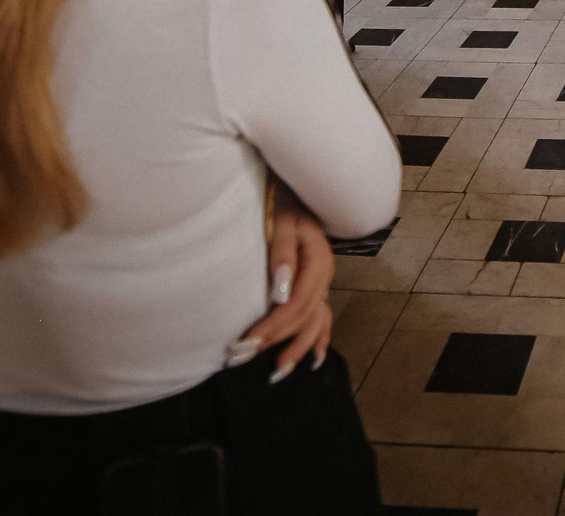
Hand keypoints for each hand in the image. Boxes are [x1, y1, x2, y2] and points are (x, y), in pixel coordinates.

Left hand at [226, 190, 334, 380]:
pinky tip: (314, 361)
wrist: (291, 189)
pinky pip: (324, 318)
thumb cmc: (282, 202)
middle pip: (302, 317)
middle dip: (273, 341)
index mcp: (318, 262)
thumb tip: (281, 294)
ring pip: (315, 324)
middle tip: (240, 357)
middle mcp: (324, 277)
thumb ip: (283, 254)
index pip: (296, 304)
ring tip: (276, 374)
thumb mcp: (282, 220)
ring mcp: (323, 284)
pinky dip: (320, 340)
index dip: (272, 326)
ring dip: (295, 350)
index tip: (245, 342)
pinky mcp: (316, 286)